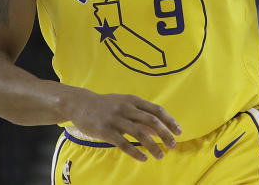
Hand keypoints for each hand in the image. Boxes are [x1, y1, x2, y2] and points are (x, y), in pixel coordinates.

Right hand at [67, 90, 182, 161]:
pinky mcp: (106, 131)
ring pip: (140, 134)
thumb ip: (141, 115)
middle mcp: (126, 108)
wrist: (80, 104)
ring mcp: (116, 119)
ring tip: (160, 155)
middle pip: (152, 121)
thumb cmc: (106, 105)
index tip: (178, 132)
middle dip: (165, 134)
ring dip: (153, 146)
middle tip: (173, 145)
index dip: (169, 121)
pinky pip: (124, 144)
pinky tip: (143, 158)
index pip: (156, 110)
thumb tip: (159, 131)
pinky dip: (136, 152)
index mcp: (132, 100)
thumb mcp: (124, 105)